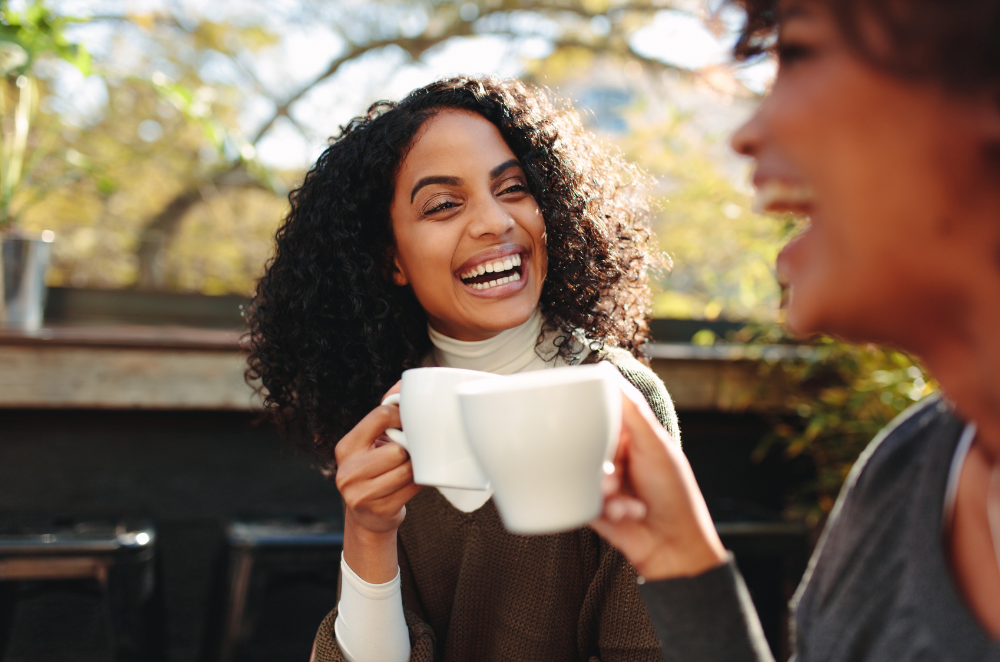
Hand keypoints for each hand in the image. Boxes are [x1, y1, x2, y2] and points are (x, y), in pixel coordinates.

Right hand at [334, 381, 421, 581]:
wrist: (368, 516)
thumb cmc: (374, 469)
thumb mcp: (372, 441)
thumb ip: (386, 411)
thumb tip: (405, 382)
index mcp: (346, 447)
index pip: (380, 416)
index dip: (400, 417)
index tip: (405, 424)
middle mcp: (347, 471)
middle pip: (397, 449)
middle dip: (408, 451)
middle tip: (408, 453)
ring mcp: (361, 494)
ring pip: (406, 469)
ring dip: (415, 468)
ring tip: (409, 468)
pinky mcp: (379, 510)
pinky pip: (412, 488)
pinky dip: (418, 483)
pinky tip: (411, 482)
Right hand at [590, 380, 726, 580]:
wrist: (675, 548)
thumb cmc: (675, 495)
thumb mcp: (655, 445)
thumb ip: (631, 410)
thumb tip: (607, 373)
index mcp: (631, 438)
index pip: (601, 416)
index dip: (590, 416)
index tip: (572, 411)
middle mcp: (616, 458)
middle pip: (585, 445)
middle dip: (599, 462)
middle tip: (613, 473)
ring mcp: (603, 484)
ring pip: (582, 474)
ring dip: (603, 488)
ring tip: (621, 498)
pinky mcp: (593, 509)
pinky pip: (581, 500)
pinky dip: (606, 508)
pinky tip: (627, 514)